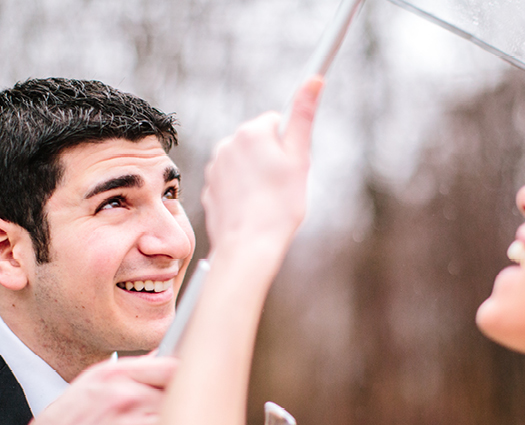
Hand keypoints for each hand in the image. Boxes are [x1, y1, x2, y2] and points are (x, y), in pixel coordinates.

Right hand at [4, 355, 176, 424]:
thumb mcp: (91, 382)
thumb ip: (132, 369)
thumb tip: (162, 357)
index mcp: (116, 375)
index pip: (173, 367)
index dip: (185, 378)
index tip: (187, 386)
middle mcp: (126, 397)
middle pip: (180, 397)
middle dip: (178, 409)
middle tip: (169, 419)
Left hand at [201, 77, 322, 256]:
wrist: (248, 245)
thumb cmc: (280, 206)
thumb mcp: (299, 159)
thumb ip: (304, 116)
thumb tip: (314, 79)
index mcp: (252, 132)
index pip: (276, 123)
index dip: (288, 146)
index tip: (290, 166)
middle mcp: (228, 143)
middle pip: (259, 142)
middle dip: (271, 160)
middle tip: (281, 187)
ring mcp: (216, 166)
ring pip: (244, 163)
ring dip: (255, 176)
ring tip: (265, 201)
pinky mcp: (210, 187)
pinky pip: (231, 181)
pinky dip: (241, 191)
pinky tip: (250, 209)